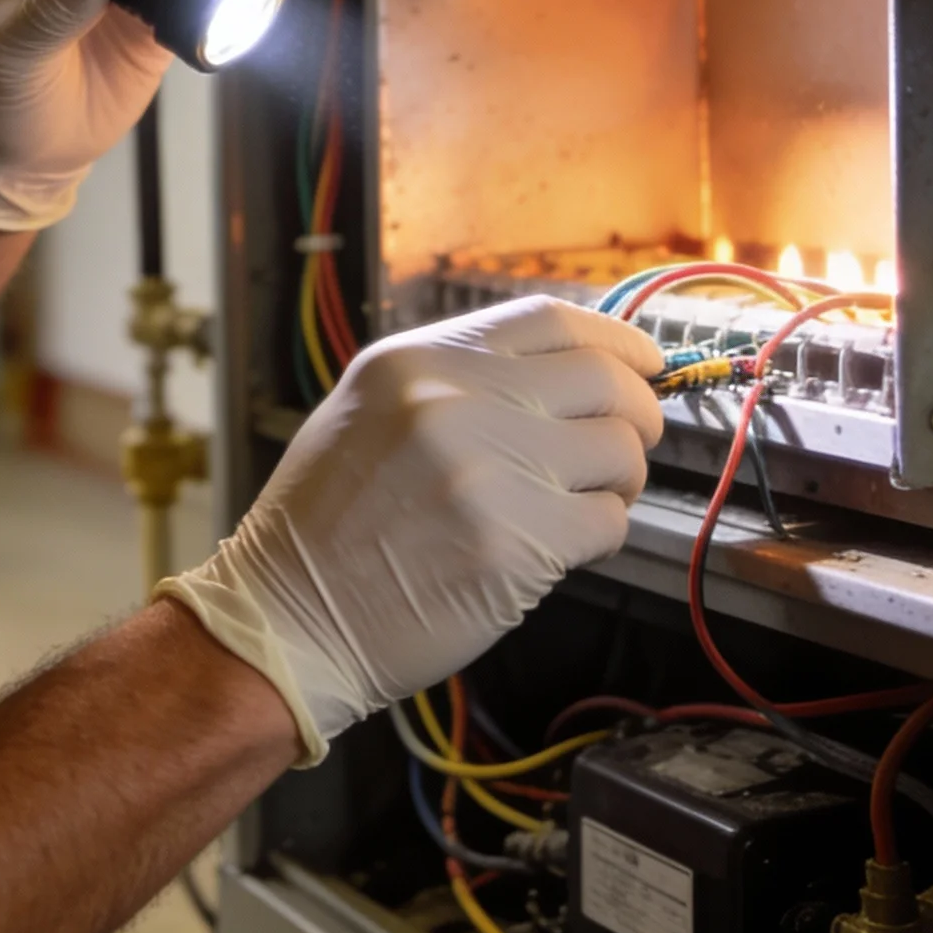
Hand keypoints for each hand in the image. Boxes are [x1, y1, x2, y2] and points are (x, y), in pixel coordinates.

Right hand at [159, 297, 664, 763]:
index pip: (550, 319)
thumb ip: (455, 378)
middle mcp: (455, 401)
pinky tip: (557, 547)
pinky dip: (598, 536)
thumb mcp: (369, 409)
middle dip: (637, 412)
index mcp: (417, 359)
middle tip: (628, 443)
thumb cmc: (325, 520)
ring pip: (619, 453)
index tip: (645, 362)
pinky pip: (606, 524)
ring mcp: (489, 472)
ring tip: (582, 502)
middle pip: (605, 380)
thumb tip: (563, 369)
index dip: (616, 339)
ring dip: (620, 480)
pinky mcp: (514, 545)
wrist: (288, 613)